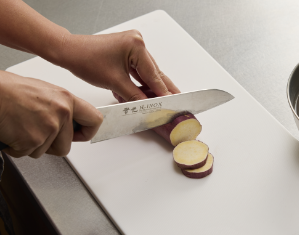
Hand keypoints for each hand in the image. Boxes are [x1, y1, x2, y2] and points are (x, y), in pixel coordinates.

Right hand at [0, 71, 102, 157]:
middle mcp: (62, 113)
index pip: (94, 120)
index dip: (87, 132)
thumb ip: (60, 108)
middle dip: (51, 145)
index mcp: (67, 99)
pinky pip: (28, 154)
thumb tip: (68, 121)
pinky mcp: (34, 140)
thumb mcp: (45, 92)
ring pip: (46, 151)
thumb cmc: (10, 91)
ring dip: (32, 145)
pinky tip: (13, 132)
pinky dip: (18, 148)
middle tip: (36, 132)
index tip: (80, 135)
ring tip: (21, 127)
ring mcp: (49, 128)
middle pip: (66, 145)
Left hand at [57, 30, 179, 101]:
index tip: (172, 102)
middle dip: (162, 88)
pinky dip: (141, 81)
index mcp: (136, 45)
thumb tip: (148, 106)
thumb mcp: (115, 82)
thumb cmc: (86, 60)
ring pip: (146, 71)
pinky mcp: (126, 50)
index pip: (153, 74)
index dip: (163, 91)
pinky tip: (149, 92)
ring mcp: (132, 45)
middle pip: (153, 71)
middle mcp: (137, 42)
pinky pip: (138, 69)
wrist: (69, 52)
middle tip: (177, 99)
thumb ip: (135, 96)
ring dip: (152, 86)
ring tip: (165, 98)